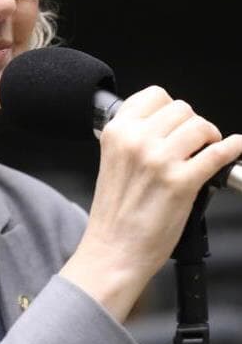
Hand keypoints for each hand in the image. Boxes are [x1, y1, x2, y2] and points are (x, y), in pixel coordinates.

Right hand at [60, 85, 241, 321]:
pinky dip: (231, 149)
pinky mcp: (181, 182)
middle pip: (181, 108)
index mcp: (116, 132)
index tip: (175, 120)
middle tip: (193, 140)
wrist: (114, 248)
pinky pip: (217, 154)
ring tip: (206, 149)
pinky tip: (233, 148)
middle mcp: (136, 140)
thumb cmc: (114, 212)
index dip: (170, 107)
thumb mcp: (113, 160)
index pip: (154, 95)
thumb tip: (166, 124)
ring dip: (209, 136)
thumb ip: (133, 136)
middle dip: (191, 122)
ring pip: (200, 126)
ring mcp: (159, 159)